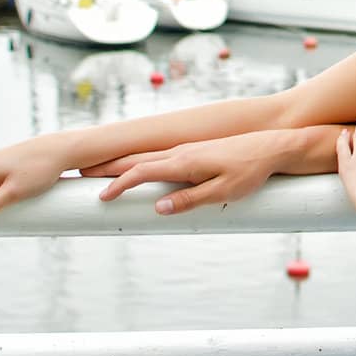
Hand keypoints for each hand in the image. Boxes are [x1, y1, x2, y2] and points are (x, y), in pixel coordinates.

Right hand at [81, 129, 296, 215]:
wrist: (273, 147)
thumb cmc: (250, 172)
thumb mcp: (222, 192)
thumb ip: (189, 200)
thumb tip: (157, 208)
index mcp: (183, 162)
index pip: (141, 172)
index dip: (118, 185)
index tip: (99, 197)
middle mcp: (181, 152)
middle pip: (136, 159)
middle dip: (109, 167)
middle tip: (82, 173)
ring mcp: (187, 149)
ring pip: (146, 155)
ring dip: (122, 162)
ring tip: (101, 169)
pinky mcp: (196, 151)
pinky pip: (159, 155)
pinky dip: (140, 159)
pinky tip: (137, 164)